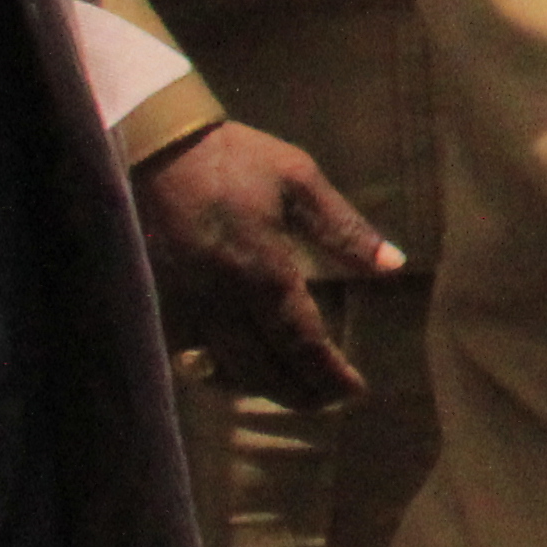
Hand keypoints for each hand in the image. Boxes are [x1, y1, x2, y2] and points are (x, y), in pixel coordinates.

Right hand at [132, 122, 401, 407]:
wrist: (153, 146)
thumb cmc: (233, 159)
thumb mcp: (300, 181)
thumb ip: (346, 230)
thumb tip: (393, 265)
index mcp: (262, 271)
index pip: (302, 341)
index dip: (329, 373)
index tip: (355, 390)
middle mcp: (220, 300)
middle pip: (264, 369)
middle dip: (301, 392)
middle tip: (331, 400)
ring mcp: (182, 306)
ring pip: (225, 370)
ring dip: (263, 388)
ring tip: (296, 391)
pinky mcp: (155, 303)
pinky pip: (188, 355)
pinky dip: (218, 372)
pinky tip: (239, 371)